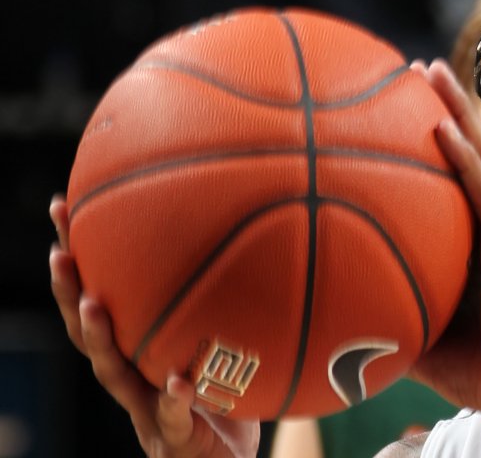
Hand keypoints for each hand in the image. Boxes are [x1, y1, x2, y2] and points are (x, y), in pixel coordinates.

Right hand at [49, 196, 259, 456]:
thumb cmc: (230, 398)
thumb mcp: (229, 344)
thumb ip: (231, 303)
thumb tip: (256, 230)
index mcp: (138, 352)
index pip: (100, 297)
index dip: (80, 258)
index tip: (65, 209)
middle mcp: (134, 377)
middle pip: (88, 331)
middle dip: (69, 291)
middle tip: (59, 252)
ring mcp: (148, 409)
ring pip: (111, 373)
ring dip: (99, 338)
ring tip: (93, 304)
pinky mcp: (175, 439)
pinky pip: (172, 417)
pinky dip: (174, 399)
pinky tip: (177, 382)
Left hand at [408, 60, 480, 423]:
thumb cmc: (475, 370)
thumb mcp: (414, 333)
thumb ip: (382, 309)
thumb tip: (324, 304)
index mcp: (476, 244)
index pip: (457, 179)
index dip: (438, 138)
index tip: (402, 104)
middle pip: (471, 154)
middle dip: (447, 106)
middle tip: (416, 68)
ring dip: (457, 111)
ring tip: (430, 71)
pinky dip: (463, 159)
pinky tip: (441, 127)